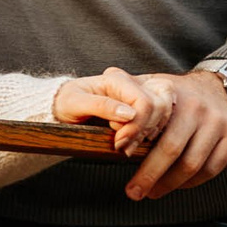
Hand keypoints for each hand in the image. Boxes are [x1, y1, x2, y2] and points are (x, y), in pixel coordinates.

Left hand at [52, 67, 167, 149]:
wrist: (63, 108)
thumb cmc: (66, 102)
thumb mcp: (75, 103)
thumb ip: (101, 106)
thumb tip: (129, 114)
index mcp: (117, 79)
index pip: (144, 102)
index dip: (136, 126)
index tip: (120, 143)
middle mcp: (133, 84)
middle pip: (159, 108)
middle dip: (143, 131)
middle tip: (122, 147)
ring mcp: (141, 95)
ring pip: (164, 115)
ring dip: (148, 135)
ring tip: (126, 146)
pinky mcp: (144, 109)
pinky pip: (161, 122)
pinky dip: (150, 136)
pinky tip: (134, 143)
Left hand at [123, 71, 226, 200]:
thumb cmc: (181, 93)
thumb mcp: (157, 82)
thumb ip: (130, 85)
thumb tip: (104, 78)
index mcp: (174, 94)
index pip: (151, 123)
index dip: (134, 143)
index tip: (120, 159)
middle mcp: (199, 107)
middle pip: (171, 150)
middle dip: (150, 175)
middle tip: (134, 192)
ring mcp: (220, 121)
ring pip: (193, 164)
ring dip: (170, 184)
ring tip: (153, 192)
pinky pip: (212, 168)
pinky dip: (193, 182)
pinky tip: (179, 185)